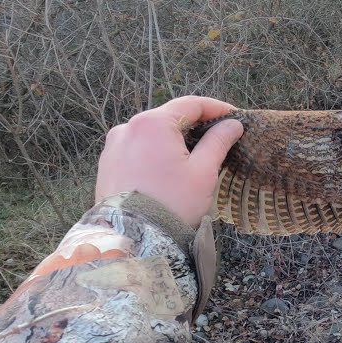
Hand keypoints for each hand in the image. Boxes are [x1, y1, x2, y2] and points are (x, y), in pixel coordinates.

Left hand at [95, 96, 243, 226]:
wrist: (132, 238)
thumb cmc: (172, 203)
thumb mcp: (203, 172)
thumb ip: (218, 142)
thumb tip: (232, 124)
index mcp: (152, 123)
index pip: (191, 104)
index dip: (216, 108)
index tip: (234, 117)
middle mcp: (128, 128)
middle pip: (169, 118)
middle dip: (195, 125)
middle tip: (218, 137)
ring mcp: (113, 146)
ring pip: (152, 135)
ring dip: (174, 140)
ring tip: (193, 157)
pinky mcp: (107, 165)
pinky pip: (136, 150)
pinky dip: (155, 153)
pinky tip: (168, 170)